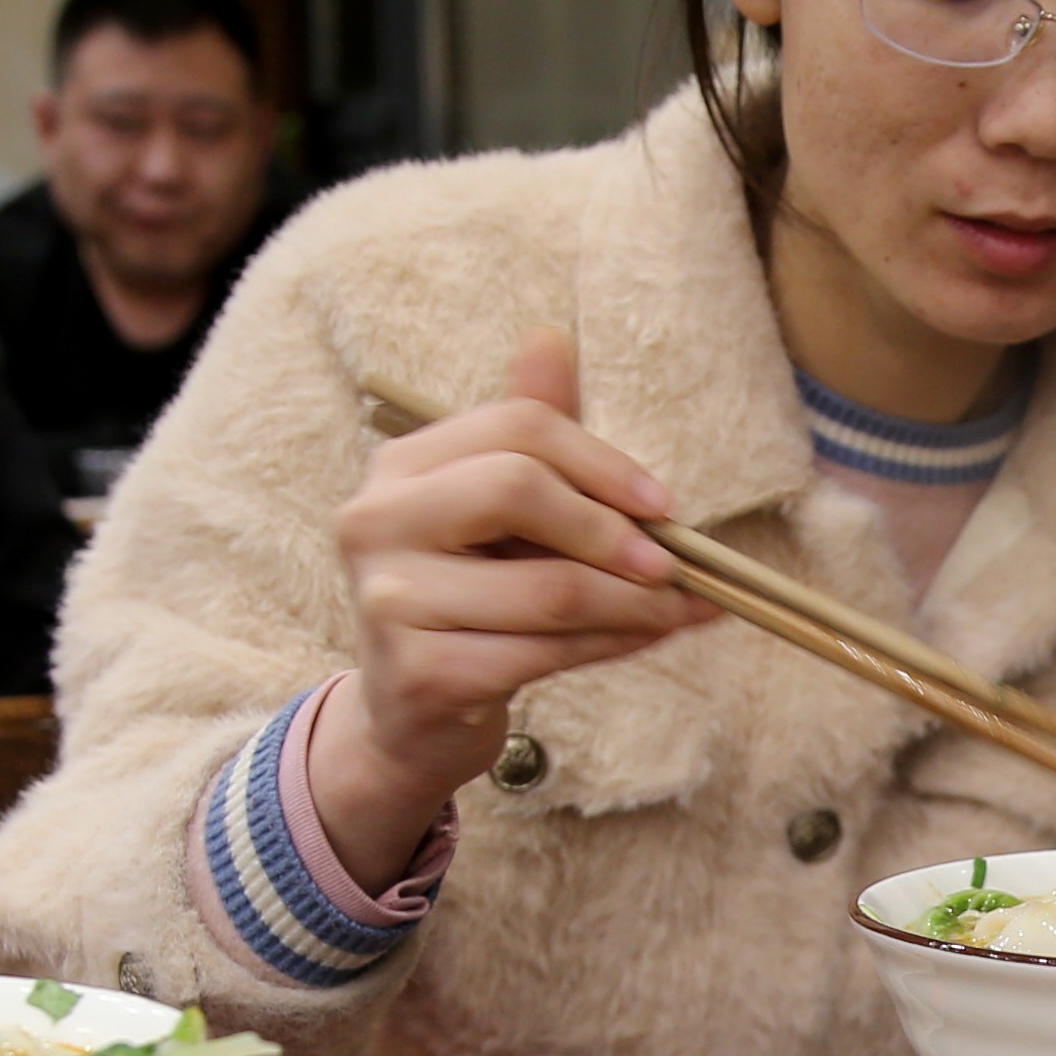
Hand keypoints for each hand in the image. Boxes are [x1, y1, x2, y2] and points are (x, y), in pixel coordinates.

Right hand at [303, 326, 703, 878]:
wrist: (411, 717)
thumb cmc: (469, 601)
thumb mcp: (497, 515)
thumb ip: (529, 438)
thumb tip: (552, 338)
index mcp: (399, 468)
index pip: (515, 427)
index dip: (601, 460)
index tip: (662, 503)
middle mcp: (376, 522)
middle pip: (517, 488)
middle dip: (611, 526)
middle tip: (670, 562)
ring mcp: (390, 600)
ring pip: (547, 588)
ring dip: (635, 602)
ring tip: (679, 609)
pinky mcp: (421, 673)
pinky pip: (544, 652)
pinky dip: (611, 646)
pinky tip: (643, 639)